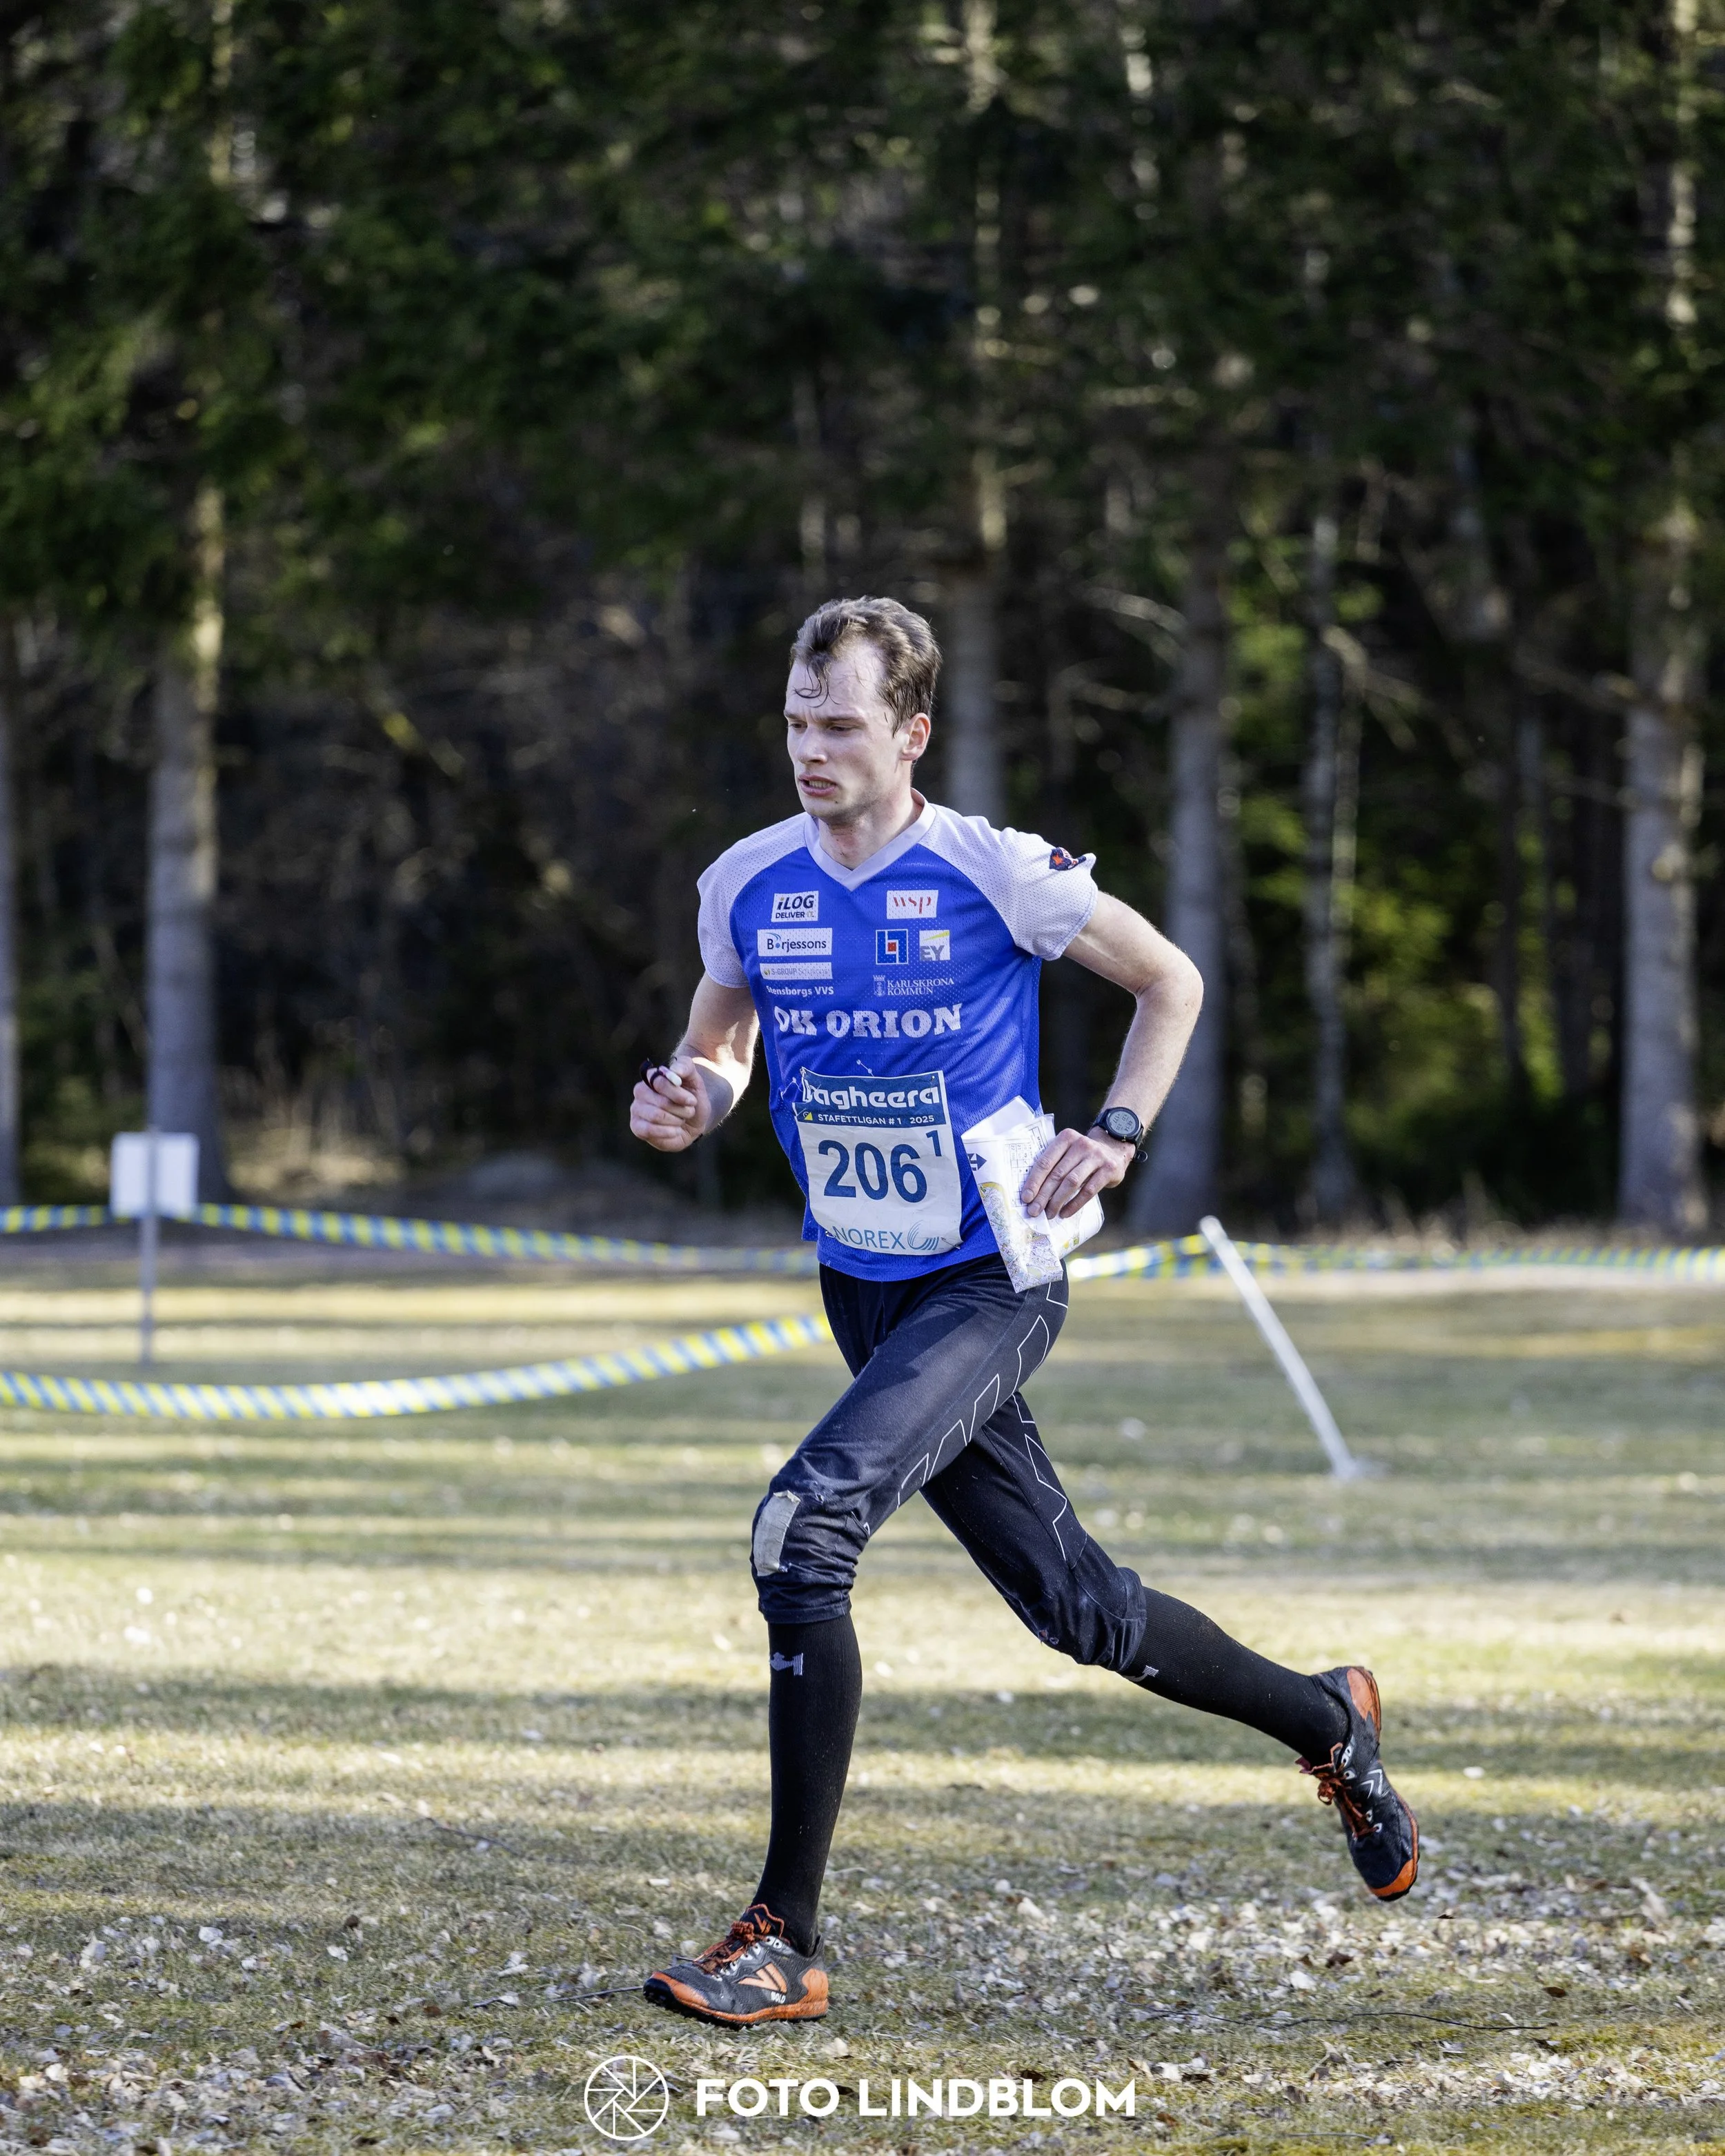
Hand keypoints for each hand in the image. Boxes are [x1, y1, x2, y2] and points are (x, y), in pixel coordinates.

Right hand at [630, 1057, 709, 1152]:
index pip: (660, 1083)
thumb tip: (674, 1071)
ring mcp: (636, 1109)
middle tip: (689, 1112)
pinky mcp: (636, 1127)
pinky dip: (668, 1132)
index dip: (679, 1094)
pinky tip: (675, 1130)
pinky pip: (649, 1130)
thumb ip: (685, 1067)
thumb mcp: (695, 1080)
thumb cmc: (692, 1100)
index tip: (692, 1101)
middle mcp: (640, 1091)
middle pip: (661, 1102)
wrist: (694, 1122)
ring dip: (676, 1120)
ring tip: (681, 1120)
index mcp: (652, 1076)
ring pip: (656, 1116)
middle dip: (681, 1110)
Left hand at [1020, 1126, 1135, 1220]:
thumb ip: (1053, 1164)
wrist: (1114, 1149)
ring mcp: (1096, 1156)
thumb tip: (1032, 1192)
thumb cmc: (1083, 1155)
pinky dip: (1074, 1204)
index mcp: (1066, 1138)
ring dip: (1057, 1201)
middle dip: (1043, 1195)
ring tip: (1049, 1214)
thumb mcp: (1068, 1150)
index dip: (1034, 1181)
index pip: (1045, 1162)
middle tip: (1034, 1211)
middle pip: (1057, 1174)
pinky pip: (1088, 1191)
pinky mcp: (1108, 1169)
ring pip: (1072, 1182)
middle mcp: (1081, 1144)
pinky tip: (1065, 1213)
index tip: (1026, 1198)